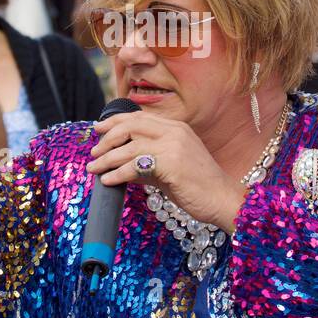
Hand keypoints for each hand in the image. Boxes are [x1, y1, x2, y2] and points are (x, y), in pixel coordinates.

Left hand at [86, 111, 244, 232]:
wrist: (223, 199)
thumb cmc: (198, 186)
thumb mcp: (170, 167)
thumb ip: (149, 161)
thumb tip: (122, 164)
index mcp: (176, 127)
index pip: (139, 117)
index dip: (115, 121)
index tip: (98, 129)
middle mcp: (174, 132)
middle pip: (131, 126)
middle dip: (107, 137)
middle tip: (94, 151)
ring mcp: (173, 146)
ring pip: (129, 147)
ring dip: (107, 158)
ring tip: (94, 168)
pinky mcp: (171, 164)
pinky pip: (135, 166)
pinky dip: (118, 173)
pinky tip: (108, 181)